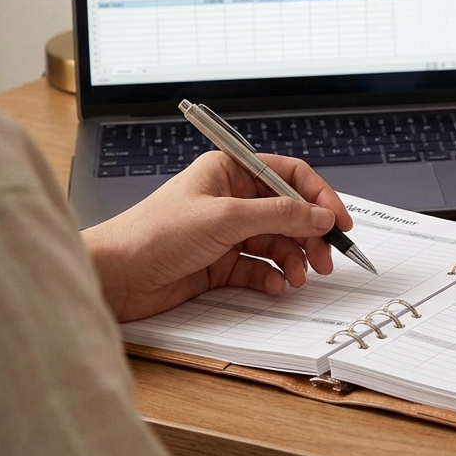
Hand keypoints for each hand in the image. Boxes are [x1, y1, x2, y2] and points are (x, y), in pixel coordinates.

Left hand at [82, 152, 351, 321]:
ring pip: (278, 242)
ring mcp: (226, 232)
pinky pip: (260, 267)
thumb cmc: (154, 234)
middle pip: (289, 212)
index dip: (319, 196)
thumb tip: (322, 215)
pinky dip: (272, 276)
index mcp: (229, 171)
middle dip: (310, 235)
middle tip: (325, 258)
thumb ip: (279, 215)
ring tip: (299, 276)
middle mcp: (231, 198)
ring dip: (294, 259)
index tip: (339, 221)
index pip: (289, 176)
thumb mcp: (225, 217)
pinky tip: (275, 285)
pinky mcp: (220, 263)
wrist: (115, 276)